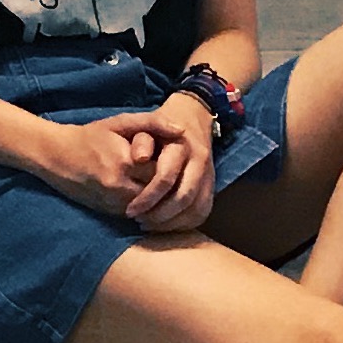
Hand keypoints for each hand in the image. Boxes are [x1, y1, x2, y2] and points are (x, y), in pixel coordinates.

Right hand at [43, 104, 215, 236]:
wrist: (56, 156)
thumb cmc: (90, 136)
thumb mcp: (120, 122)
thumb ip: (152, 123)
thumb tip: (182, 130)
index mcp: (125, 163)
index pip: (164, 171)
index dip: (174, 166)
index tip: (180, 159)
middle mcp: (119, 187)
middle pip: (160, 193)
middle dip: (171, 186)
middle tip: (181, 176)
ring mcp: (112, 204)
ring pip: (151, 208)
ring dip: (162, 200)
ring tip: (171, 187)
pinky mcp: (109, 213)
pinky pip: (138, 214)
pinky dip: (148, 208)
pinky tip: (155, 198)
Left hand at [122, 92, 217, 234]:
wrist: (192, 116)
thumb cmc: (162, 125)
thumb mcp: (147, 123)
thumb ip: (141, 138)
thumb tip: (138, 158)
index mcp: (182, 145)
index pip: (166, 178)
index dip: (147, 198)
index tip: (130, 210)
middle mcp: (199, 160)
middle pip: (184, 197)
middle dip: (159, 215)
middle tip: (139, 221)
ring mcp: (209, 174)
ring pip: (196, 208)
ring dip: (172, 223)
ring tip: (150, 225)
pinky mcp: (212, 185)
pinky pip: (203, 211)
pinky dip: (185, 224)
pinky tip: (167, 225)